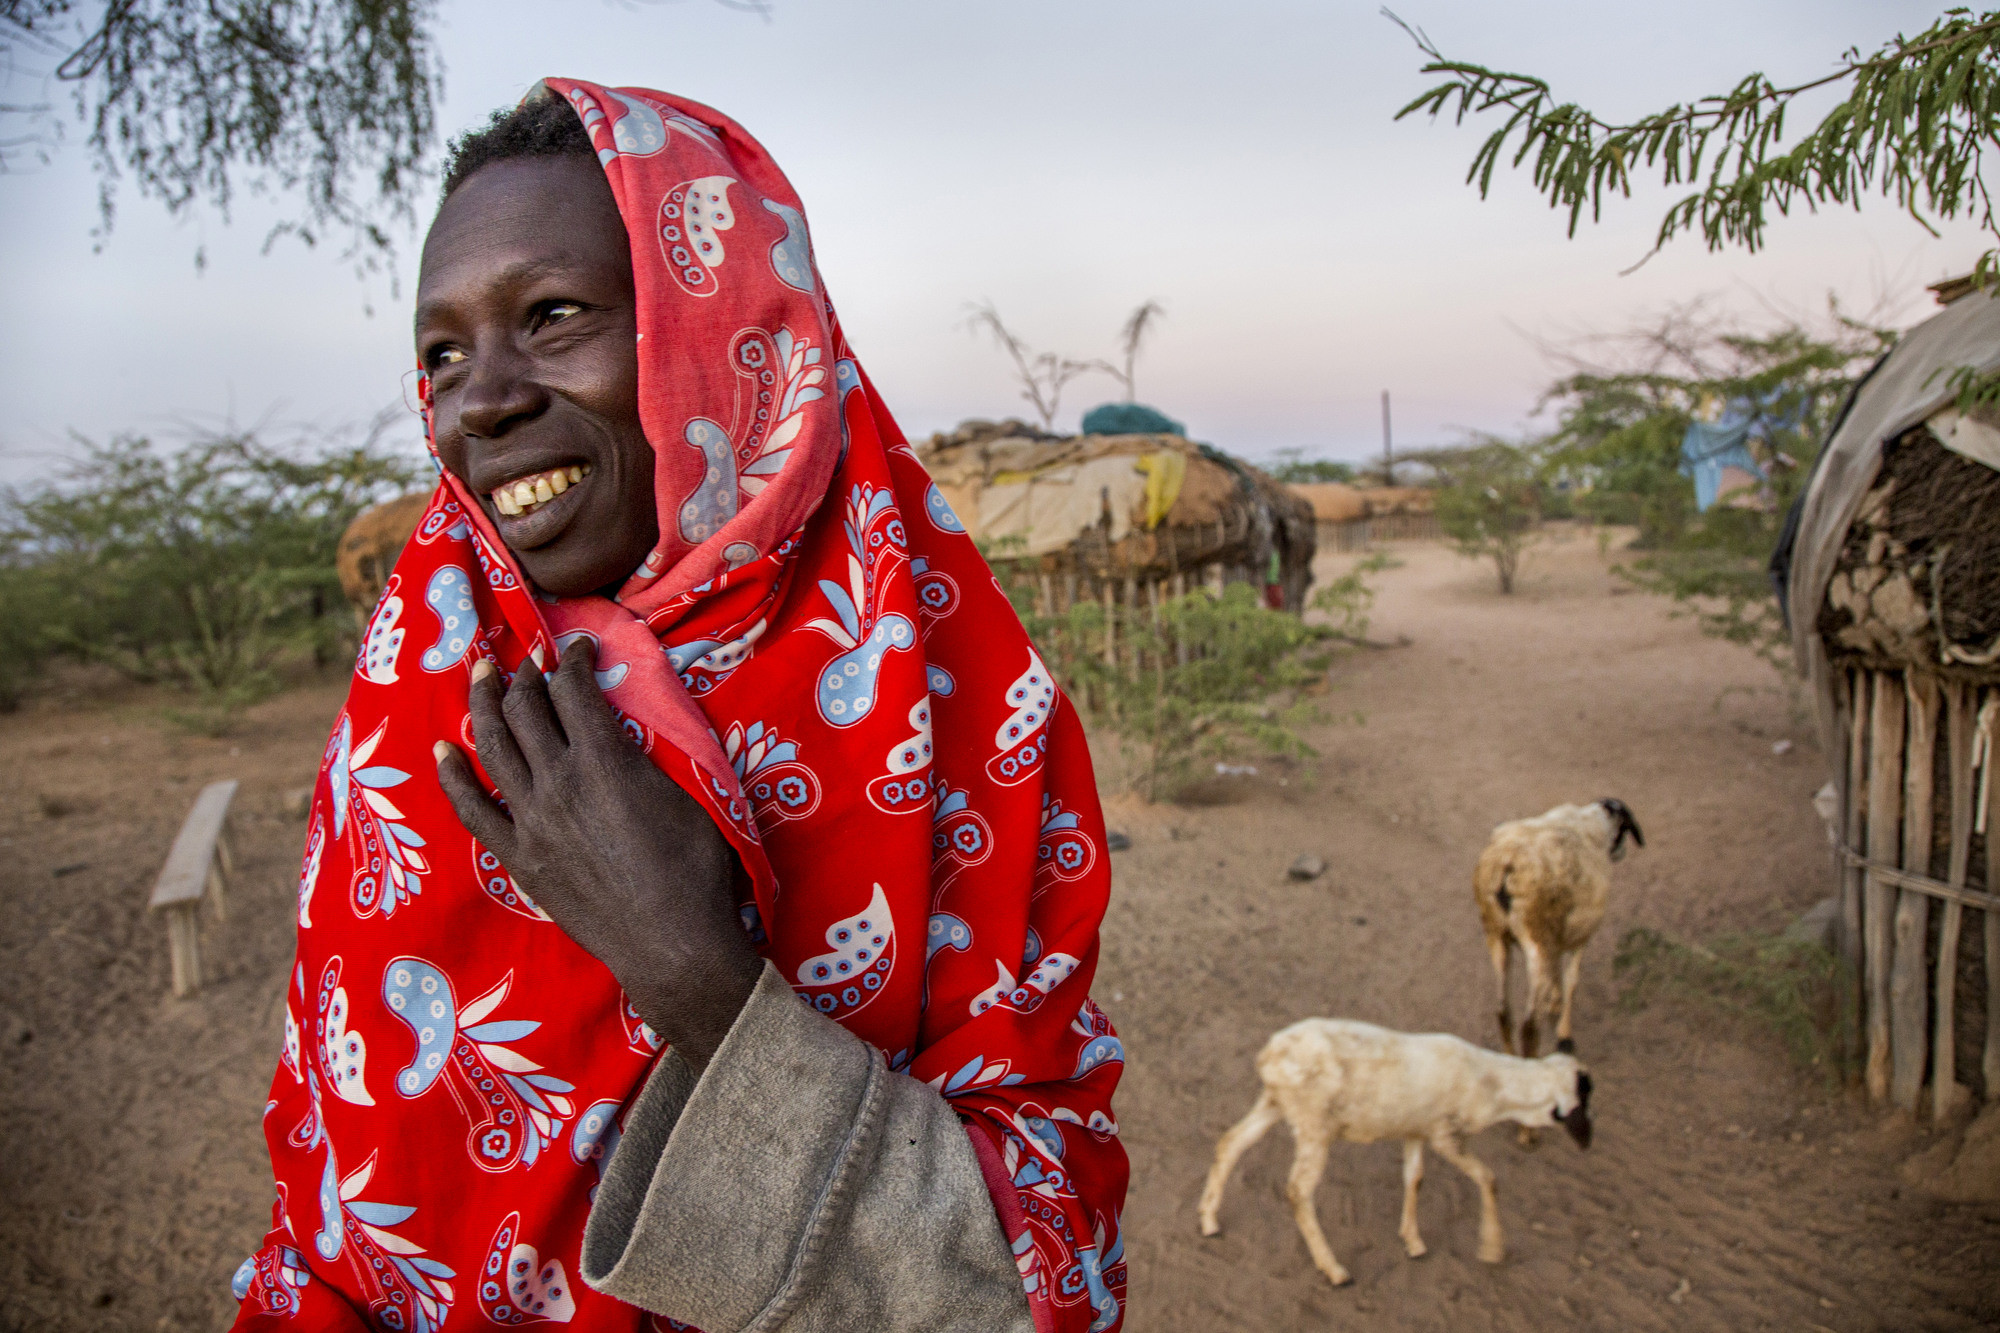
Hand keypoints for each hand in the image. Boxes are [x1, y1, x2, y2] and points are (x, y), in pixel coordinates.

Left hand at [433, 641, 760, 1071]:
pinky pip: (473, 808)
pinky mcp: (518, 855)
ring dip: (485, 703)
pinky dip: (454, 776)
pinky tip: (443, 750)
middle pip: (528, 709)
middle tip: (530, 658)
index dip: (573, 658)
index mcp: (603, 761)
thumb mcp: (687, 796)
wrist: (671, 944)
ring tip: (481, 674)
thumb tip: (628, 727)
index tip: (576, 646)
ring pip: (494, 746)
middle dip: (527, 673)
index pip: (574, 690)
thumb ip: (650, 755)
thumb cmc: (695, 871)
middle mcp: (558, 782)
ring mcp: (530, 819)